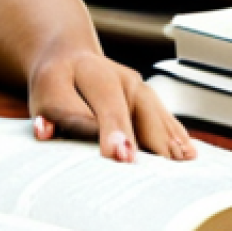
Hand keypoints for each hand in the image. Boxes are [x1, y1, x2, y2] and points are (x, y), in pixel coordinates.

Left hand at [28, 48, 195, 161]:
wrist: (69, 61)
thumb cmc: (55, 87)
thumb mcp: (44, 100)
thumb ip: (49, 116)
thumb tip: (46, 132)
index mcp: (86, 71)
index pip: (100, 102)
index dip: (112, 129)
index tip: (122, 155)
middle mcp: (116, 74)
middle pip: (132, 106)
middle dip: (143, 138)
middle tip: (152, 169)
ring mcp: (136, 85)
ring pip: (153, 111)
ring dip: (167, 138)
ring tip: (180, 165)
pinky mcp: (148, 98)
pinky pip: (164, 117)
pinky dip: (176, 135)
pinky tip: (187, 155)